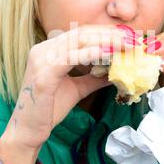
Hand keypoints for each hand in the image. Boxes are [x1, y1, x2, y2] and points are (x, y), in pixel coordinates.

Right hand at [3, 24, 133, 149]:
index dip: (106, 32)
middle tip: (133, 38)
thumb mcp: (77, 89)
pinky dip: (90, 54)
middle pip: (81, 33)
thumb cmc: (49, 109)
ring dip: (105, 41)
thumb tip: (116, 72)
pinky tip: (108, 54)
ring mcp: (41, 60)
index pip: (81, 33)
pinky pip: (70, 58)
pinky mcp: (43, 75)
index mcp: (49, 50)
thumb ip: (93, 78)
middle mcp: (43, 49)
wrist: (29, 131)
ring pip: (78, 41)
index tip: (128, 37)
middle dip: (110, 34)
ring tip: (127, 45)